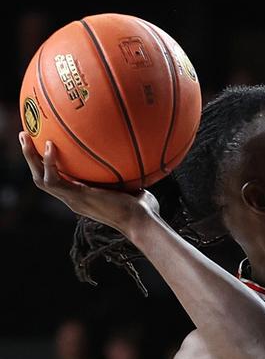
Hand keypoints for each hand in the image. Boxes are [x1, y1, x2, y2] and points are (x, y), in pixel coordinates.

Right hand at [21, 132, 157, 232]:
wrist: (142, 222)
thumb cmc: (144, 209)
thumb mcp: (133, 186)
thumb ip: (130, 173)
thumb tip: (139, 155)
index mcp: (82, 196)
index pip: (59, 181)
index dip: (49, 166)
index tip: (46, 147)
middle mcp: (73, 199)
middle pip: (42, 178)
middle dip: (32, 158)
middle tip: (25, 136)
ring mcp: (73, 199)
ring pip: (41, 179)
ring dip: (31, 158)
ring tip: (25, 136)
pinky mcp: (77, 197)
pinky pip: (54, 179)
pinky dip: (49, 162)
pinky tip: (49, 145)